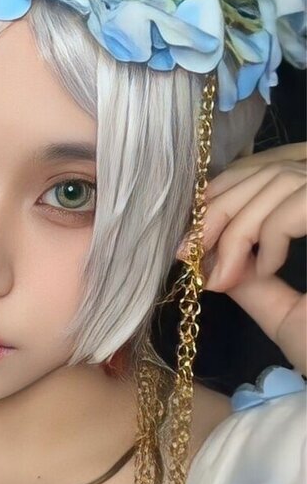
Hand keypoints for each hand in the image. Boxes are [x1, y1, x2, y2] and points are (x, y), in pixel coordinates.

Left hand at [177, 142, 306, 374]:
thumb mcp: (286, 313)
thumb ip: (252, 280)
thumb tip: (213, 258)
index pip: (267, 171)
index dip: (223, 194)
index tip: (190, 238)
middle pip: (268, 169)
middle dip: (217, 213)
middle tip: (188, 255)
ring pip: (277, 182)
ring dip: (237, 231)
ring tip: (227, 277)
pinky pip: (296, 203)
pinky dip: (269, 234)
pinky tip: (267, 269)